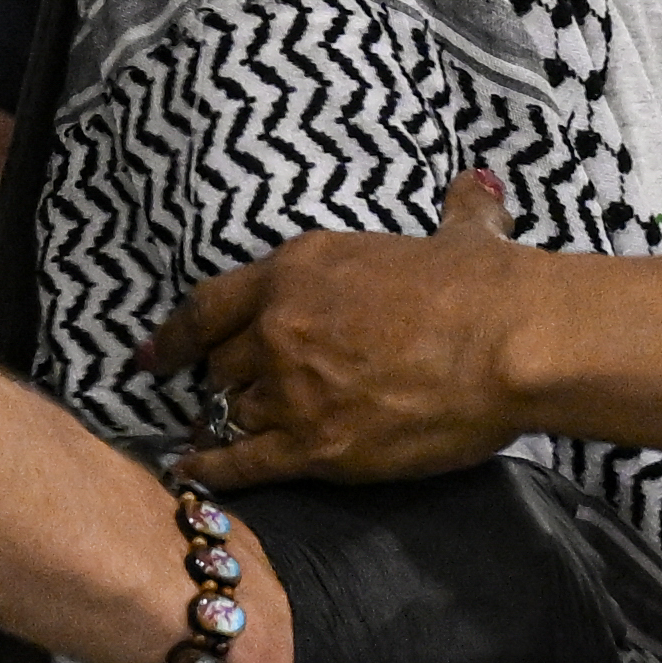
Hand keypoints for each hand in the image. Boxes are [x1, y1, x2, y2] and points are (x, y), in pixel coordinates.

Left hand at [152, 169, 541, 488]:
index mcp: (299, 268)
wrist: (508, 342)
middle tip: (221, 396)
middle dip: (221, 380)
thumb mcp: (458, 235)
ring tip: (217, 438)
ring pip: (231, 414)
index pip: (210, 304)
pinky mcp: (314, 448)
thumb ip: (453, 214)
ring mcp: (292, 391)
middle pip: (222, 365)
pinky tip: (192, 475)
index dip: (175, 335)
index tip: (153, 353)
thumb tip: (474, 187)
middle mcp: (279, 326)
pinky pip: (242, 464)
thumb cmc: (486, 283)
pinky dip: (212, 471)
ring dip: (225, 425)